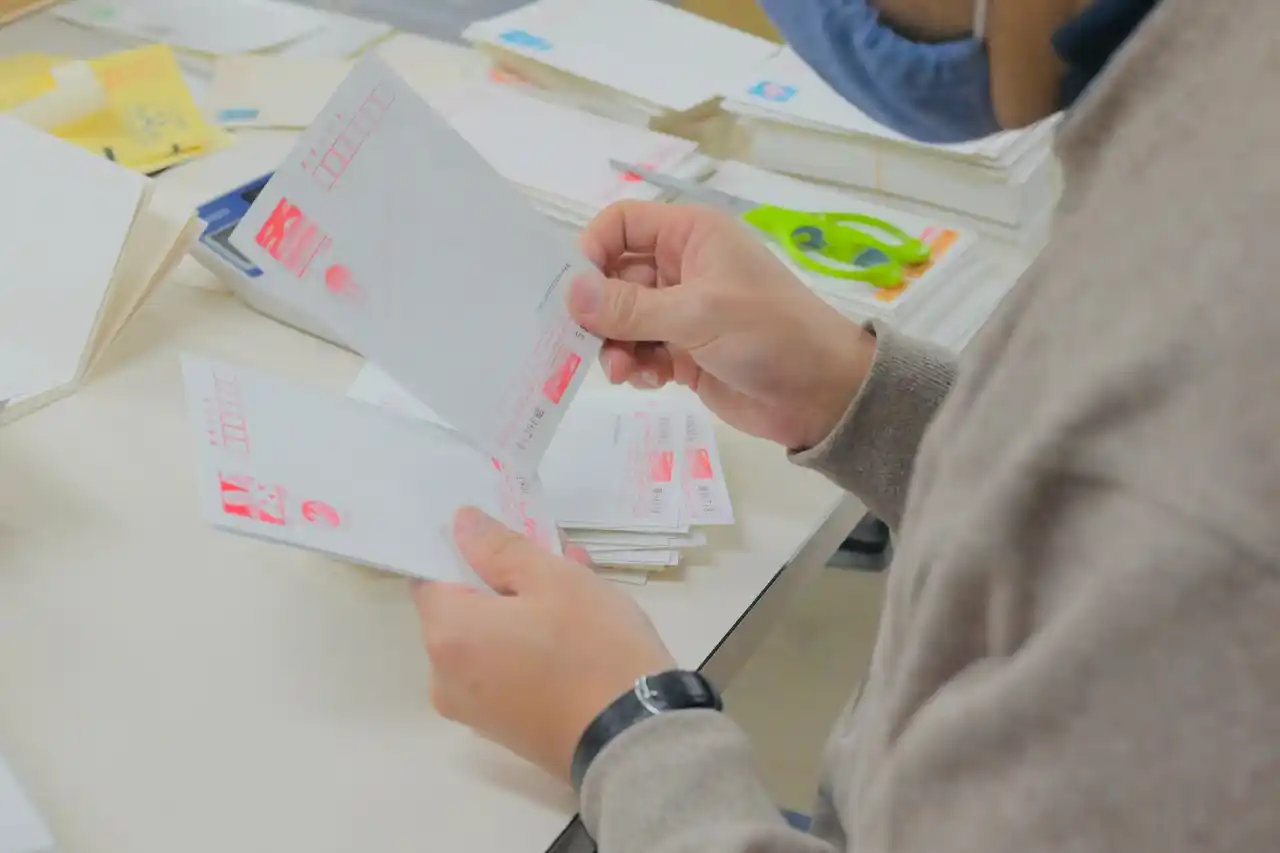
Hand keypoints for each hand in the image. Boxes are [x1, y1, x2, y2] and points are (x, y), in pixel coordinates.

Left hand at [412, 507, 674, 781]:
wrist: (635, 740)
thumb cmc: (592, 648)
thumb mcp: (554, 579)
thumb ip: (499, 548)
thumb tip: (460, 523)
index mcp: (447, 635)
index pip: (431, 576)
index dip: (465, 550)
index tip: (505, 538)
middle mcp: (445, 678)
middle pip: (463, 610)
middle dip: (506, 579)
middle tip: (559, 558)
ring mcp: (474, 711)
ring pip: (490, 639)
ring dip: (525, 610)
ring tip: (582, 587)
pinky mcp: (505, 730)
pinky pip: (505, 671)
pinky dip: (529, 646)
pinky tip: (577, 630)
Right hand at [571, 201, 876, 449]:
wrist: (822, 394)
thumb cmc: (770, 334)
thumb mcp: (698, 313)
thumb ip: (631, 307)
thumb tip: (571, 295)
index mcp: (691, 235)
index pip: (621, 224)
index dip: (592, 251)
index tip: (576, 293)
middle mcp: (683, 266)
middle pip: (614, 277)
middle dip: (600, 311)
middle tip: (586, 343)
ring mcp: (683, 311)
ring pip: (623, 320)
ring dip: (614, 345)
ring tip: (623, 372)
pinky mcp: (684, 352)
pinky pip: (639, 352)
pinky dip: (635, 367)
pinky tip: (648, 382)